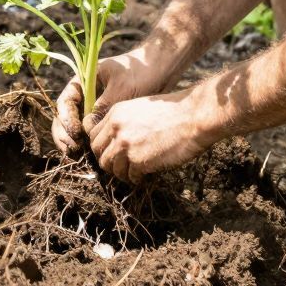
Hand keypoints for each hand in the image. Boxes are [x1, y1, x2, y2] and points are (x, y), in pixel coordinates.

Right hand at [53, 44, 167, 156]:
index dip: (66, 118)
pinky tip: (91, 154)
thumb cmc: (141, 72)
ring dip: (73, 141)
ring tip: (77, 154)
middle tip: (72, 149)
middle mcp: (85, 95)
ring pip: (76, 126)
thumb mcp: (121, 88)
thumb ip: (103, 107)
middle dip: (64, 133)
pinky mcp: (105, 118)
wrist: (161, 71)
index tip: (76, 132)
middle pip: (65, 116)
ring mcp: (94, 107)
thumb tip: (87, 128)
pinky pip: (91, 132)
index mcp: (84, 81)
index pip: (65, 101)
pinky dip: (88, 143)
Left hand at [88, 88, 214, 182]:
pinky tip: (146, 174)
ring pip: (111, 168)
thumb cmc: (173, 111)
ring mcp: (125, 145)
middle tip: (121, 166)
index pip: (93, 136)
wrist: (192, 117)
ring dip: (122, 173)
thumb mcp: (140, 107)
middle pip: (98, 153)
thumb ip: (125, 121)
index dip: (101, 147)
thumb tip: (117, 139)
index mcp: (115, 113)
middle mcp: (116, 128)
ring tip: (135, 172)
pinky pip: (130, 177)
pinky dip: (137, 178)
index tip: (111, 153)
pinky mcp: (138, 161)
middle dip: (108, 162)